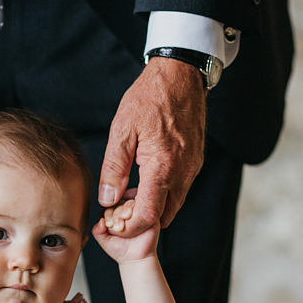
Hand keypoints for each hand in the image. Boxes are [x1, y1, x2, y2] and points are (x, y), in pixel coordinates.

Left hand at [92, 189, 159, 262]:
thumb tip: (100, 221)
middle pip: (119, 200)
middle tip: (117, 228)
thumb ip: (97, 230)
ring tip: (123, 227)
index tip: (108, 225)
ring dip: (124, 213)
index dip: (107, 213)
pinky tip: (132, 223)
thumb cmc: (121, 249)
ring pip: (130, 202)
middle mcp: (127, 209)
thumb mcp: (104, 240)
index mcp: (115, 211)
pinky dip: (136, 213)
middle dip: (115, 214)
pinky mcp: (151, 213)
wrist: (136, 258)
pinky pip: (144, 205)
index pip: (109, 204)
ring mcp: (139, 209)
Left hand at [97, 57, 205, 234]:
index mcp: (162, 167)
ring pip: (173, 205)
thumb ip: (114, 168)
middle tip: (119, 208)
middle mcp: (182, 172)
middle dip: (141, 221)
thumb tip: (107, 198)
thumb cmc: (149, 98)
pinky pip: (180, 190)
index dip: (130, 227)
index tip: (114, 221)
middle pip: (163, 217)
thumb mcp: (122, 131)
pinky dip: (163, 194)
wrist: (180, 75)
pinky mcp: (195, 162)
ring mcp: (192, 168)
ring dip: (153, 208)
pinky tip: (145, 181)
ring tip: (129, 193)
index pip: (148, 216)